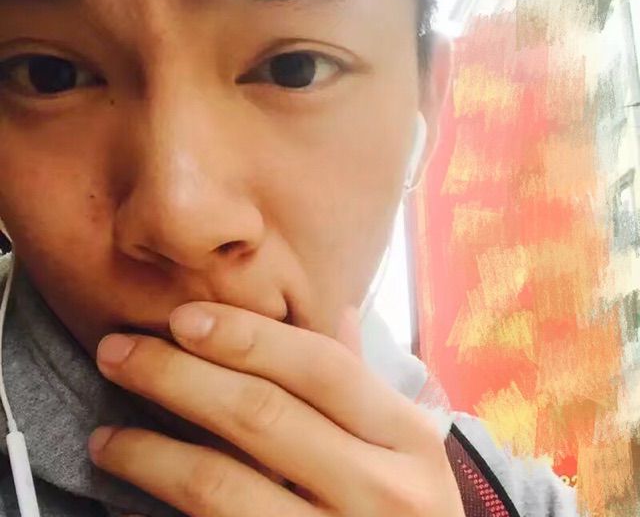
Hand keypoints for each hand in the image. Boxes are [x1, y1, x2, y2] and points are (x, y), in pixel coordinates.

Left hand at [89, 302, 464, 516]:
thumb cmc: (408, 510)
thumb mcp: (406, 446)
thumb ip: (364, 384)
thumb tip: (340, 312)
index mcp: (408, 438)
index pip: (319, 367)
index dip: (246, 336)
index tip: (181, 318)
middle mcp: (382, 491)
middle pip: (262, 415)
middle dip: (177, 377)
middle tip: (117, 353)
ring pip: (223, 487)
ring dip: (150, 453)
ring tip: (105, 435)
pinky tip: (130, 502)